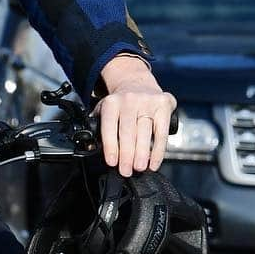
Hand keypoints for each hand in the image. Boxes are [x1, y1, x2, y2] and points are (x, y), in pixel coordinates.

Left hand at [94, 56, 175, 177]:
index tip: (112, 162)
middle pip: (128, 132)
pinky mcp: (163, 105)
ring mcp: (148, 102)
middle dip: (127, 155)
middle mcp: (129, 100)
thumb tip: (91, 148)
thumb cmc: (120, 105)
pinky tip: (154, 162)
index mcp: (111, 103)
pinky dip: (158, 150)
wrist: (137, 83)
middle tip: (126, 170)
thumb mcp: (105, 110)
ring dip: (142, 154)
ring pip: (145, 132)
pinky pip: (161, 132)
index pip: (110, 126)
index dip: (111, 146)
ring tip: (140, 168)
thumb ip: (98, 126)